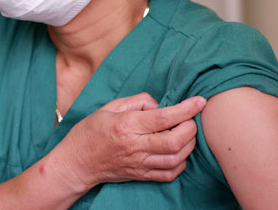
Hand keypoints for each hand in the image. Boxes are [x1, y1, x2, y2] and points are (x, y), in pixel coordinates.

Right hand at [53, 93, 205, 191]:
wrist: (77, 163)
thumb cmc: (91, 131)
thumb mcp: (110, 107)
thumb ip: (137, 101)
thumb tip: (159, 104)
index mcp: (128, 125)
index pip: (165, 117)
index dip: (187, 109)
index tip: (200, 101)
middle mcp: (136, 146)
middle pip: (175, 140)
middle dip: (191, 127)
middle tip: (191, 118)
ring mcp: (140, 164)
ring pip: (176, 158)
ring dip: (189, 145)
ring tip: (187, 132)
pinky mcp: (141, 175)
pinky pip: (169, 174)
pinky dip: (181, 163)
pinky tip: (179, 151)